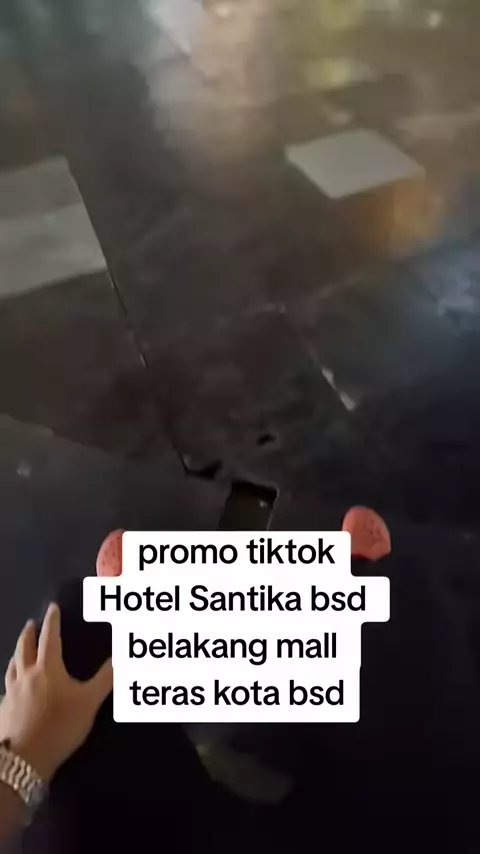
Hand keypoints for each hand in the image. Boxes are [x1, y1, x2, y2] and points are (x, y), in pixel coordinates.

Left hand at [0, 603, 111, 780]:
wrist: (24, 759)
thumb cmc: (59, 726)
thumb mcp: (89, 702)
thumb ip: (105, 679)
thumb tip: (120, 657)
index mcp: (47, 668)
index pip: (49, 637)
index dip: (51, 621)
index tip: (52, 608)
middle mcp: (26, 675)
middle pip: (24, 647)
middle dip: (29, 633)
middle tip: (31, 623)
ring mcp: (11, 692)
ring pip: (12, 665)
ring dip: (17, 653)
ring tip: (20, 649)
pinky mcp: (4, 709)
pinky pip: (7, 686)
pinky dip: (11, 678)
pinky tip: (12, 686)